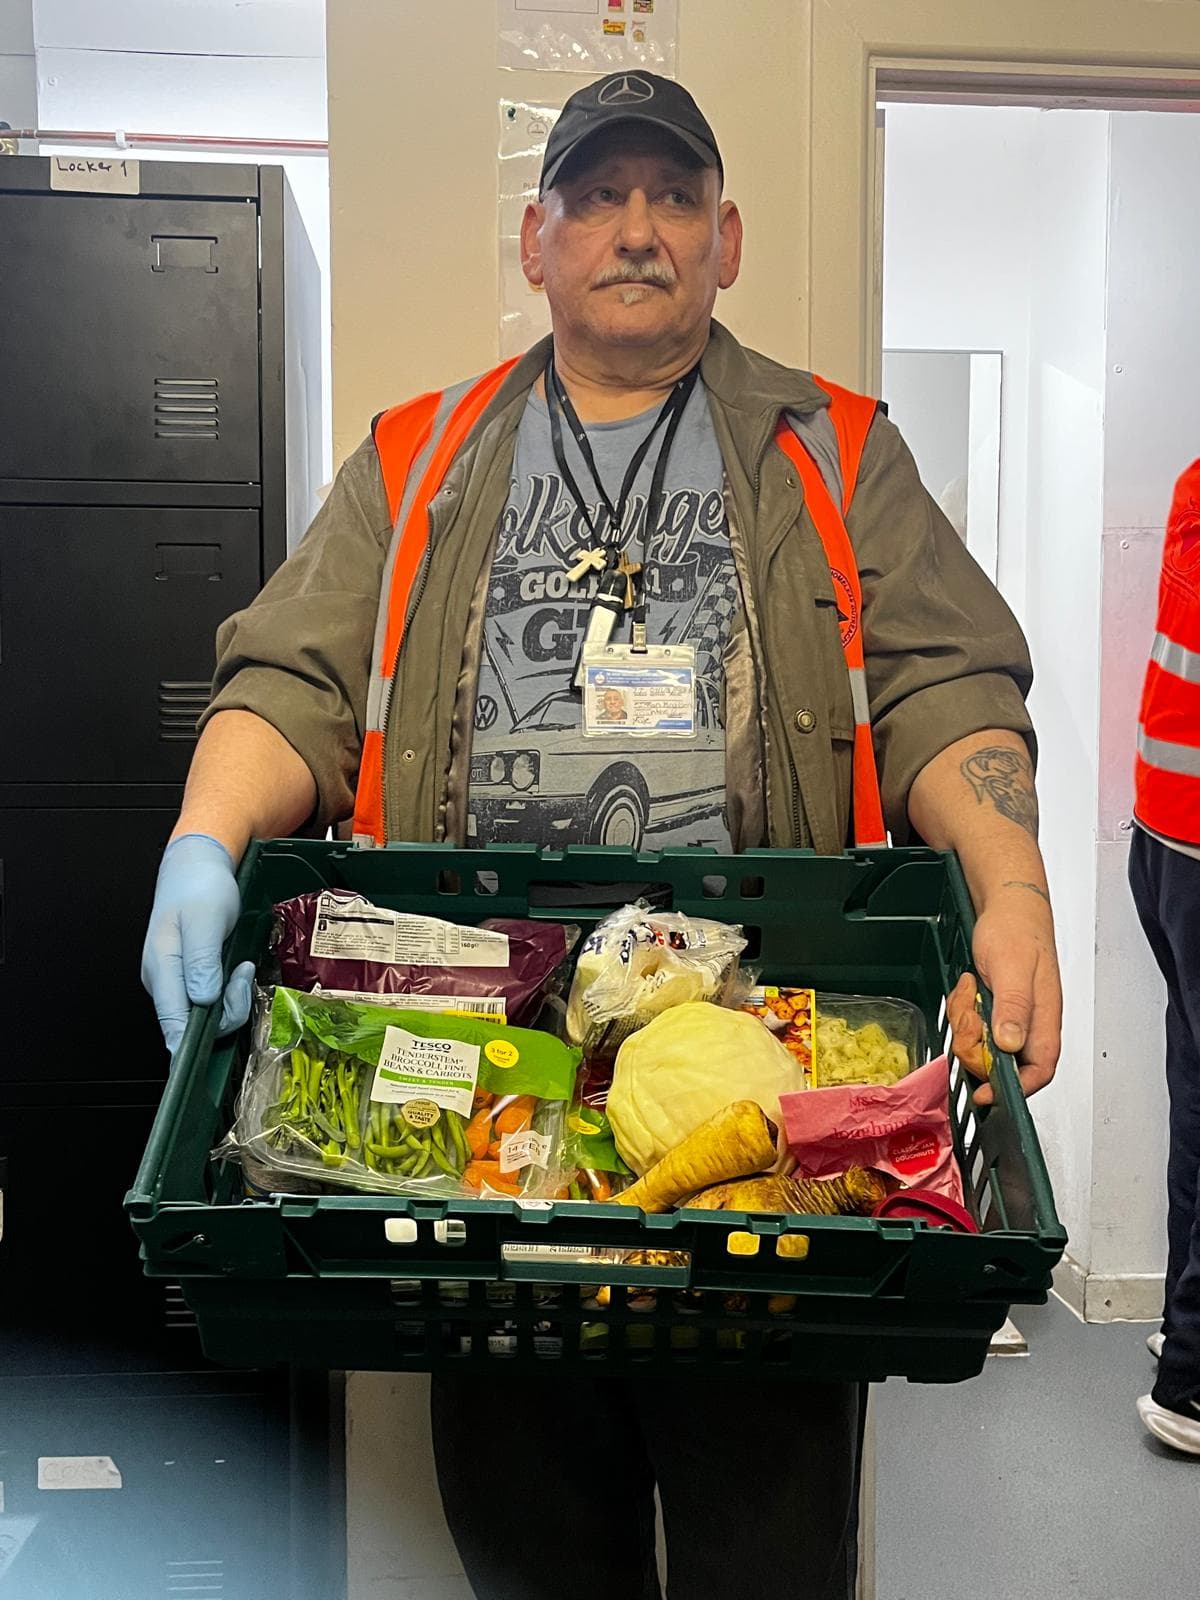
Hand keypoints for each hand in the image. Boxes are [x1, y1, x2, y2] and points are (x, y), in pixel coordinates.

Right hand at [141, 833, 254, 1054]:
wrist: (198, 866)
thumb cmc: (199, 888)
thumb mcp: (206, 920)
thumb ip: (202, 961)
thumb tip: (202, 1000)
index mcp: (161, 969)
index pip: (172, 1024)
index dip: (193, 1045)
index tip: (218, 1045)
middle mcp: (164, 981)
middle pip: (192, 1023)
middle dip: (227, 1009)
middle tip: (242, 975)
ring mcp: (176, 980)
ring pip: (206, 1012)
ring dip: (232, 998)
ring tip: (240, 966)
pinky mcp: (191, 976)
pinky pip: (211, 998)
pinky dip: (230, 990)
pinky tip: (237, 969)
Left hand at [947, 893, 1061, 1106]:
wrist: (1006, 903)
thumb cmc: (1017, 929)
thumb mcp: (1011, 968)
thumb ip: (1013, 1008)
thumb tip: (1012, 1045)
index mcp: (1044, 1017)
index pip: (1041, 1070)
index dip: (1016, 1089)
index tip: (985, 1094)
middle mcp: (1031, 1021)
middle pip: (1004, 1062)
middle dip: (977, 1047)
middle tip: (968, 1020)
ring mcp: (1013, 1015)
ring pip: (985, 1043)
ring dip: (968, 1023)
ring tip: (970, 994)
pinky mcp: (996, 1007)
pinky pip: (975, 1024)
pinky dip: (965, 1009)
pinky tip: (969, 988)